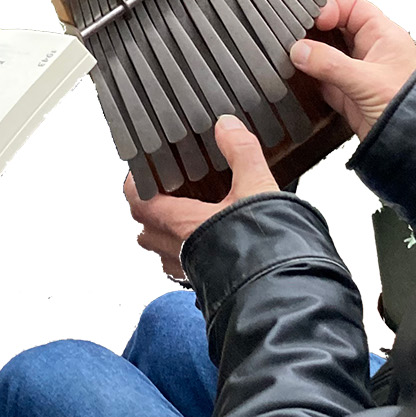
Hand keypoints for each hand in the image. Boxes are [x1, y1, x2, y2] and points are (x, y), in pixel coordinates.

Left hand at [125, 117, 277, 281]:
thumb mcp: (255, 187)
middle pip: (145, 228)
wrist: (280, 290)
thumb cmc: (262, 245)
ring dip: (167, 236)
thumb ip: (240, 152)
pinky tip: (209, 245)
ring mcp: (187, 272)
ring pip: (161, 252)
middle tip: (165, 192)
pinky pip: (183, 269)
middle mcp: (175, 250)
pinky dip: (188, 255)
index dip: (135, 184)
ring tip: (187, 218)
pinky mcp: (203, 287)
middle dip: (151, 211)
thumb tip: (227, 126)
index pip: (137, 200)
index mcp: (177, 223)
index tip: (142, 171)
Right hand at [289, 0, 415, 137]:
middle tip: (297, 38)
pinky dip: (312, 81)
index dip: (332, 8)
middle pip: (337, 29)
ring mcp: (360, 74)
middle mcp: (372, 52)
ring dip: (311, 57)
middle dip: (316, 33)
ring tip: (294, 57)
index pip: (354, 7)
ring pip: (328, 55)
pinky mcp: (350, 96)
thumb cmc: (412, 107)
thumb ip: (330, 63)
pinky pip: (325, 81)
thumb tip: (300, 51)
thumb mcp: (367, 80)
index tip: (313, 21)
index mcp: (385, 36)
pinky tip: (301, 80)